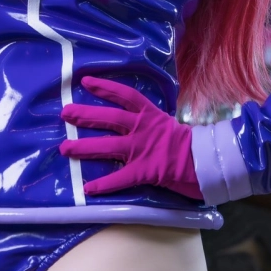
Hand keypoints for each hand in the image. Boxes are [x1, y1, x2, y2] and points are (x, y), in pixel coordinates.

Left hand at [59, 76, 201, 198]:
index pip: (125, 95)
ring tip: (64, 148)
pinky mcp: (144, 171)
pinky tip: (88, 189)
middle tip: (65, 113)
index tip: (86, 81)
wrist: (206, 161)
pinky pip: (120, 178)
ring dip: (84, 147)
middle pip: (109, 119)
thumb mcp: (167, 124)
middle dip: (85, 115)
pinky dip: (104, 184)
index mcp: (150, 115)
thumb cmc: (189, 144)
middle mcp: (142, 129)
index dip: (105, 87)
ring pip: (108, 146)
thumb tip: (133, 121)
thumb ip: (149, 123)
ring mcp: (141, 150)